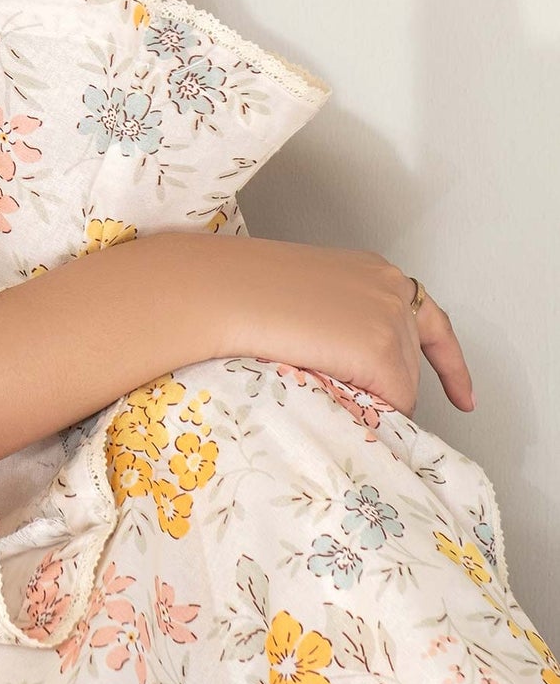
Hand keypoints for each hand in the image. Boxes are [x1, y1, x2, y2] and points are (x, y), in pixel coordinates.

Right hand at [191, 232, 474, 415]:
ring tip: (312, 377)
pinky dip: (364, 411)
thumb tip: (351, 370)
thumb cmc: (239, 292)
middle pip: (412, 365)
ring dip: (367, 398)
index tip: (463, 397)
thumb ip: (342, 322)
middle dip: (381, 386)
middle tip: (329, 382)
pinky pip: (390, 404)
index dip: (448, 366)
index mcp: (374, 271)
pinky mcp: (380, 352)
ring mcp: (390, 320)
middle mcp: (392, 289)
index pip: (431, 322)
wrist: (220, 292)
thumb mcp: (307, 297)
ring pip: (401, 389)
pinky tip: (327, 391)